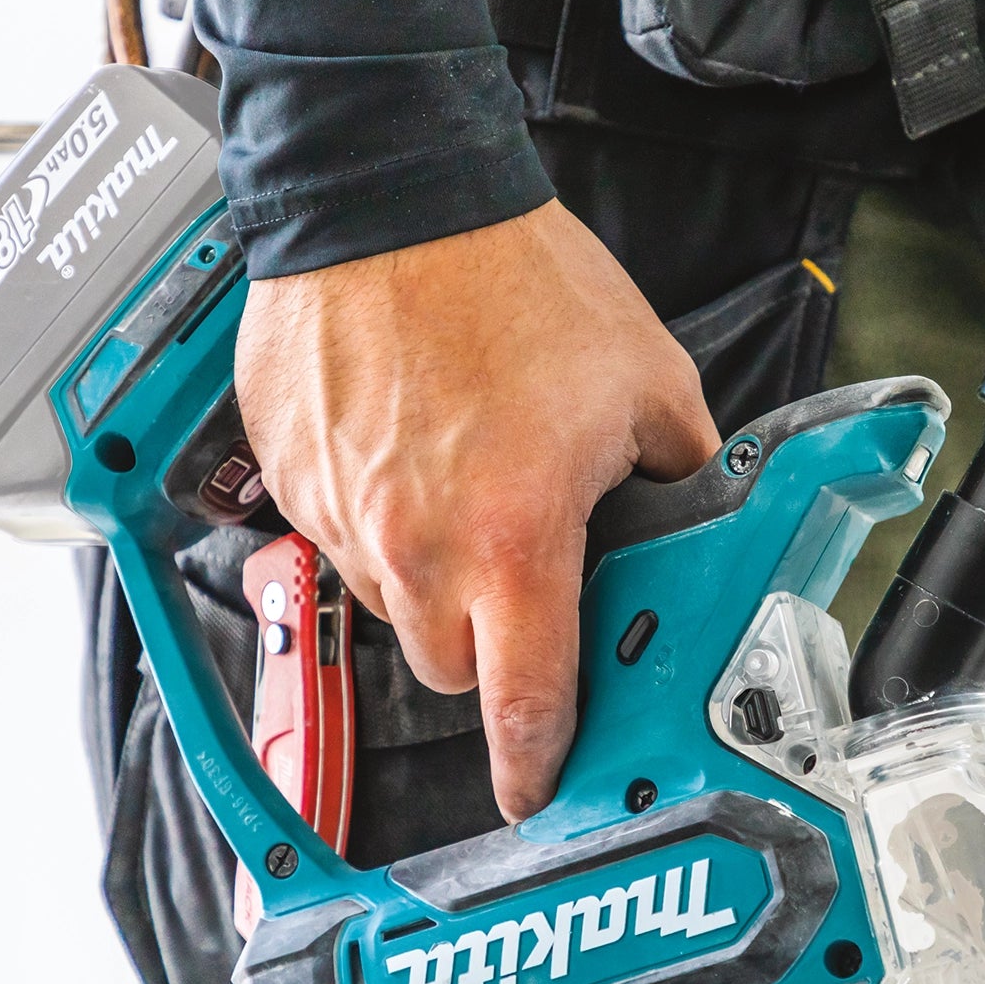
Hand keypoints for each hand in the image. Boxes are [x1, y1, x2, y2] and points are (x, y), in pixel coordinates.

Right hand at [235, 199, 720, 821]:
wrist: (392, 192)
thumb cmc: (514, 278)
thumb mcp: (647, 381)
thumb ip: (679, 475)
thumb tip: (694, 516)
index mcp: (513, 540)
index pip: (523, 702)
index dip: (534, 763)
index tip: (534, 791)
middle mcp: (416, 548)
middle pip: (448, 668)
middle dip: (484, 642)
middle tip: (512, 566)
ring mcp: (341, 516)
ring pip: (388, 606)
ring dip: (425, 576)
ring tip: (457, 480)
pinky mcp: (290, 478)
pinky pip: (337, 538)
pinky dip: (373, 518)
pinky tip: (404, 447)